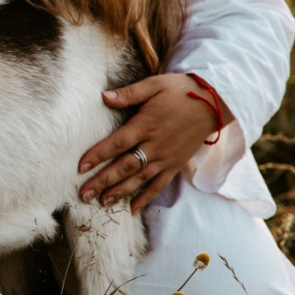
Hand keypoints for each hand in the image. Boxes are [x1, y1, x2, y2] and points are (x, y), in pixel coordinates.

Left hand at [76, 73, 224, 214]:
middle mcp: (155, 145)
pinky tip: (132, 209)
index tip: (81, 167)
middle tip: (84, 194)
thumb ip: (129, 93)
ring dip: (120, 192)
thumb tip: (104, 96)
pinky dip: (146, 198)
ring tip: (102, 202)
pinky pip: (159, 185)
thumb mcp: (154, 85)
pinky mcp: (176, 165)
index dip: (98, 155)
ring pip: (140, 179)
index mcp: (146, 125)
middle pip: (125, 166)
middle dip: (103, 181)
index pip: (117, 143)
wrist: (213, 104)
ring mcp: (166, 157)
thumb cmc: (181, 91)